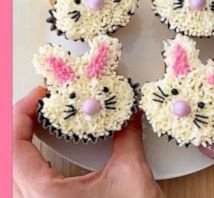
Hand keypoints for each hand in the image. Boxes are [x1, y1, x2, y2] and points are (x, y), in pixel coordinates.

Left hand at [13, 87, 163, 197]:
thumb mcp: (131, 174)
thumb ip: (126, 138)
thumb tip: (128, 115)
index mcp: (45, 196)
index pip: (12, 146)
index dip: (21, 114)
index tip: (39, 96)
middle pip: (5, 157)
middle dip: (17, 124)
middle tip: (37, 105)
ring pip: (9, 173)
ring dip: (18, 144)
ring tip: (35, 124)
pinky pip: (22, 184)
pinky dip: (26, 161)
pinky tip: (40, 152)